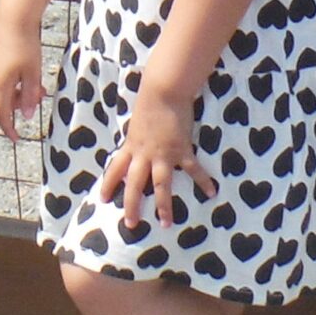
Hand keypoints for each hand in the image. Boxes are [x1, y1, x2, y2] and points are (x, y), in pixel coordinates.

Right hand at [0, 18, 44, 139]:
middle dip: (22, 102)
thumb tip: (27, 116)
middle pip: (4, 102)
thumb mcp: (33, 72)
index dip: (10, 129)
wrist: (14, 20)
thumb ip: (30, 95)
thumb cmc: (26, 45)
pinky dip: (12, 82)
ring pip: (3, 91)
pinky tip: (24, 72)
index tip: (17, 139)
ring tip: (36, 82)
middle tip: (41, 93)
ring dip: (18, 91)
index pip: (3, 115)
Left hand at [98, 82, 213, 229]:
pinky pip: (193, 169)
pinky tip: (211, 192)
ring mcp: (163, 154)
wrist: (164, 90)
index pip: (115, 169)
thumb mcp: (137, 121)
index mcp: (131, 145)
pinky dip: (203, 181)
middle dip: (132, 206)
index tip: (104, 199)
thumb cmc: (150, 98)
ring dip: (163, 206)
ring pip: (161, 185)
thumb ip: (137, 135)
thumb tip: (136, 141)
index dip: (109, 185)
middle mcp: (144, 154)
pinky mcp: (181, 149)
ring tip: (166, 223)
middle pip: (135, 185)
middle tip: (131, 224)